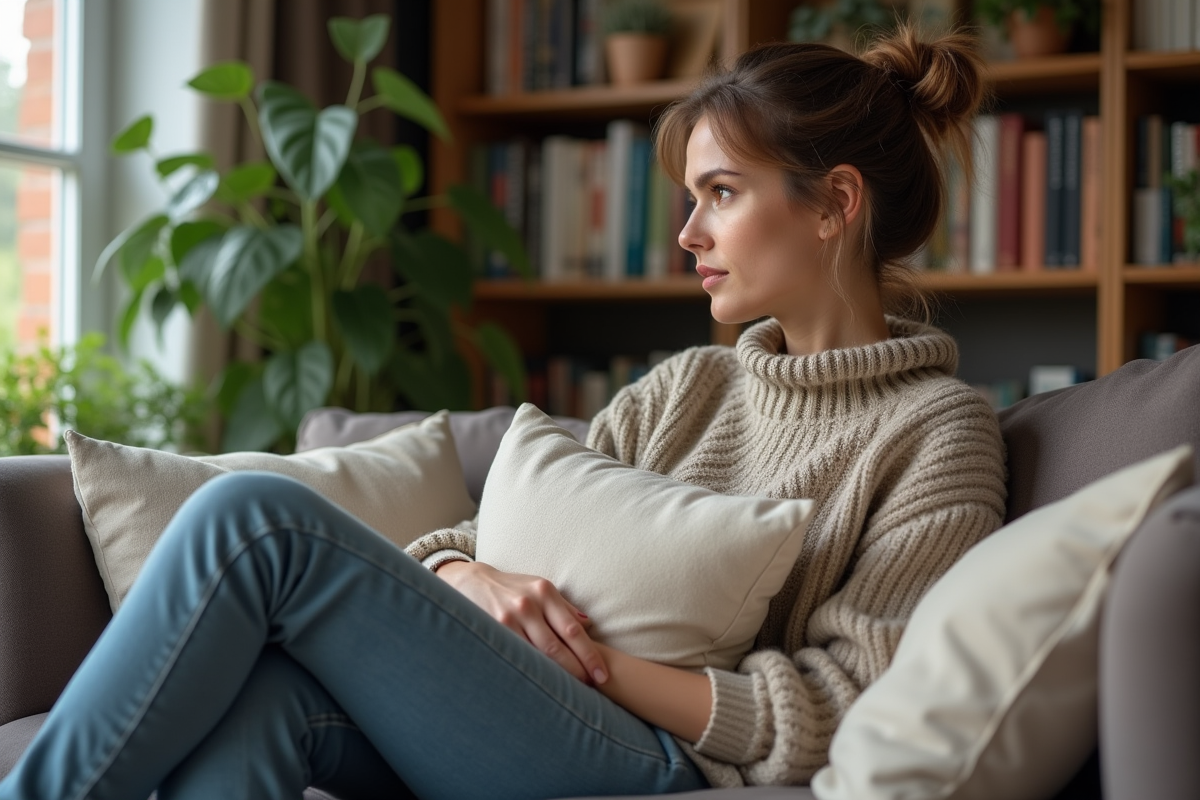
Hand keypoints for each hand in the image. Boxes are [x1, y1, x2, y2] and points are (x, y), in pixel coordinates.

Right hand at [435, 561, 607, 684]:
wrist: (472, 582)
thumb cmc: (513, 588)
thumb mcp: (539, 587)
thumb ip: (564, 607)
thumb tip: (589, 625)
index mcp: (545, 592)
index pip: (573, 630)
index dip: (589, 655)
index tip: (602, 675)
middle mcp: (528, 604)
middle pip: (558, 646)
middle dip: (577, 670)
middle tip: (591, 689)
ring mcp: (508, 618)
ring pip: (537, 655)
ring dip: (556, 676)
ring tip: (570, 694)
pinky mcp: (492, 630)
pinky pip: (517, 656)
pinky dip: (531, 672)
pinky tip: (540, 686)